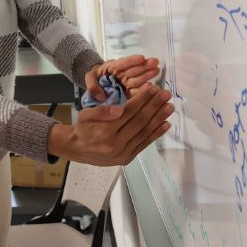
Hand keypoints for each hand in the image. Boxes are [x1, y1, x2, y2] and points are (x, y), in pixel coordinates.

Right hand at [49, 84, 173, 165]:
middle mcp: (116, 144)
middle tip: (166, 94)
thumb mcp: (85, 115)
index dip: (142, 99)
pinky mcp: (127, 158)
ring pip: (145, 133)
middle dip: (155, 106)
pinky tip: (165, 124)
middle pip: (140, 121)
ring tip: (169, 106)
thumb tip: (120, 109)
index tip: (152, 88)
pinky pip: (144, 144)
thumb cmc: (82, 129)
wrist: (77, 150)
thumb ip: (101, 112)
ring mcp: (123, 153)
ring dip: (159, 118)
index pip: (129, 112)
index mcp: (105, 131)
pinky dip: (156, 134)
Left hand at [85, 55, 160, 99]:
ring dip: (148, 74)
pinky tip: (152, 87)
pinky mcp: (130, 91)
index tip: (141, 58)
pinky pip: (137, 90)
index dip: (131, 61)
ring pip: (138, 78)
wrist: (97, 85)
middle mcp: (122, 74)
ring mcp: (127, 82)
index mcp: (112, 68)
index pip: (122, 63)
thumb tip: (100, 96)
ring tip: (157, 69)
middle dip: (144, 66)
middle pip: (133, 70)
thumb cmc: (95, 78)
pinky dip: (144, 89)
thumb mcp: (90, 78)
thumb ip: (92, 85)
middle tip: (155, 62)